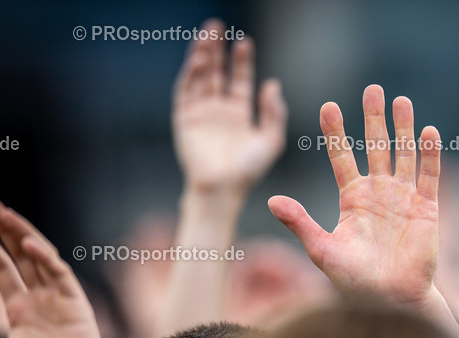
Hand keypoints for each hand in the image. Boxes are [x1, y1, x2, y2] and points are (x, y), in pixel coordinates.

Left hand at [0, 200, 108, 337]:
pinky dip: (45, 257)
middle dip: (6, 231)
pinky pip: (59, 274)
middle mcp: (38, 300)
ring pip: (40, 258)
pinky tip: (28, 245)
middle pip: (21, 256)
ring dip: (24, 234)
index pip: (1, 269)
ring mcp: (58, 299)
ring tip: (5, 214)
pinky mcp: (76, 304)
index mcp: (18, 311)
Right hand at [172, 19, 286, 193]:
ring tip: (206, 35)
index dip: (241, 61)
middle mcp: (218, 111)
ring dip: (202, 56)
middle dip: (217, 49)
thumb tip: (272, 84)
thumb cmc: (248, 171)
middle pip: (216, 72)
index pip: (239, 80)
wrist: (222, 189)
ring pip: (200, 77)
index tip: (245, 42)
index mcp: (238, 114)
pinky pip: (185, 92)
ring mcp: (200, 114)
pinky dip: (190, 75)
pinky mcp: (184, 120)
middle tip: (218, 26)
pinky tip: (197, 60)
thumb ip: (274, 113)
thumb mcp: (271, 140)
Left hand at [268, 85, 440, 308]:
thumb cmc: (354, 281)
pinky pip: (428, 176)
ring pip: (403, 154)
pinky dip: (429, 154)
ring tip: (400, 100)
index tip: (328, 106)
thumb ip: (299, 223)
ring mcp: (404, 199)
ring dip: (403, 128)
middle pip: (375, 147)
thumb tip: (269, 200)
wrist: (390, 300)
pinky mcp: (426, 209)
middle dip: (373, 118)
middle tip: (372, 88)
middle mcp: (378, 193)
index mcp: (352, 199)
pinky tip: (429, 131)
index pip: (342, 157)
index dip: (335, 132)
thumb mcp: (321, 250)